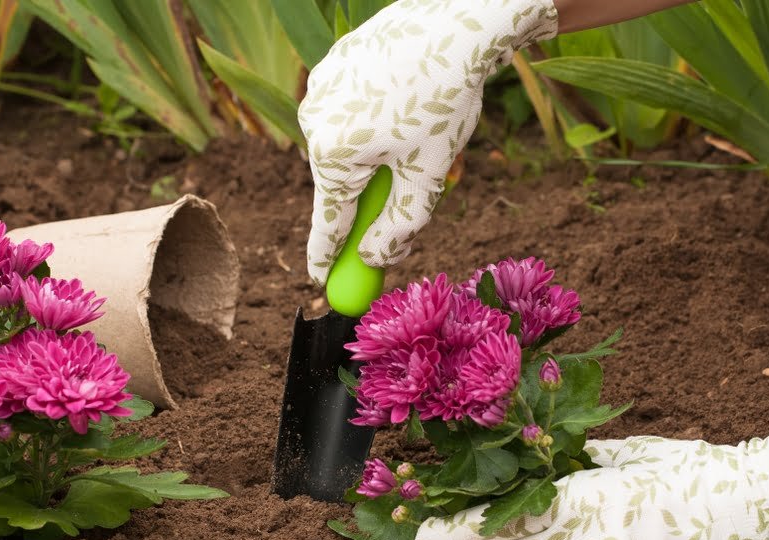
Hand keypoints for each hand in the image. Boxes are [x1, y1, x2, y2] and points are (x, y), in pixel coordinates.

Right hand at [299, 0, 558, 285]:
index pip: (328, 223)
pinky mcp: (330, 66)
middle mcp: (313, 122)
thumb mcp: (428, 175)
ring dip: (372, 155)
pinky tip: (402, 102)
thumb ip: (400, 226)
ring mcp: (319, 90)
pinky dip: (369, 121)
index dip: (326, 259)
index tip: (320, 284)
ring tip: (415, 128)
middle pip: (339, 183)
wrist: (455, 22)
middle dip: (367, 197)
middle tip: (401, 193)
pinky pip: (346, 111)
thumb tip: (375, 260)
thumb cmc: (445, 100)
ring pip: (343, 146)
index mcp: (333, 154)